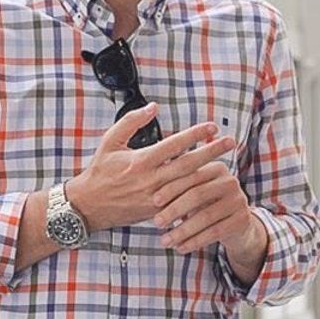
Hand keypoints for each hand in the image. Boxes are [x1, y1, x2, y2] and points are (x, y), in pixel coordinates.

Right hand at [68, 104, 232, 229]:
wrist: (88, 206)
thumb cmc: (100, 171)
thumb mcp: (110, 141)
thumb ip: (131, 121)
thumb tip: (154, 106)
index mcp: (141, 160)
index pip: (175, 144)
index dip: (195, 134)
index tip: (212, 126)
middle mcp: (151, 179)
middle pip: (189, 164)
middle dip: (212, 152)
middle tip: (230, 142)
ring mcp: (155, 198)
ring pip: (189, 184)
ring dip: (209, 172)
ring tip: (227, 162)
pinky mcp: (157, 211)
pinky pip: (182, 202)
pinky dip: (197, 194)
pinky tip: (212, 188)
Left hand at [149, 151, 262, 267]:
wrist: (237, 224)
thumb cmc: (206, 205)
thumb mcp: (195, 191)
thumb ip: (178, 186)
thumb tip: (146, 192)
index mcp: (216, 167)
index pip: (190, 175)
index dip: (171, 188)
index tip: (153, 201)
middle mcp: (231, 181)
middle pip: (197, 194)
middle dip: (174, 210)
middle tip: (157, 223)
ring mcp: (239, 200)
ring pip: (205, 216)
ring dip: (182, 230)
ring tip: (165, 240)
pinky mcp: (243, 220)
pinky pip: (215, 232)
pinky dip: (195, 241)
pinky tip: (180, 248)